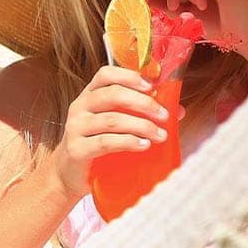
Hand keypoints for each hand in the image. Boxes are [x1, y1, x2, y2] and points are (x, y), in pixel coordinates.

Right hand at [48, 66, 174, 199]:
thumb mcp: (116, 125)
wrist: (69, 173)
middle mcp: (79, 107)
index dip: (129, 76)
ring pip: (112, 120)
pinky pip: (106, 142)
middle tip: (164, 115)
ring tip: (160, 135)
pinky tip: (143, 145)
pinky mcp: (77, 149)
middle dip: (143, 104)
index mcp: (89, 95)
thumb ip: (141, 114)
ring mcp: (75, 128)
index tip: (151, 86)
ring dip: (141, 126)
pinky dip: (128, 142)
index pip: (105, 75)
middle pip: (113, 95)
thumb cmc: (96, 144)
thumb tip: (178, 111)